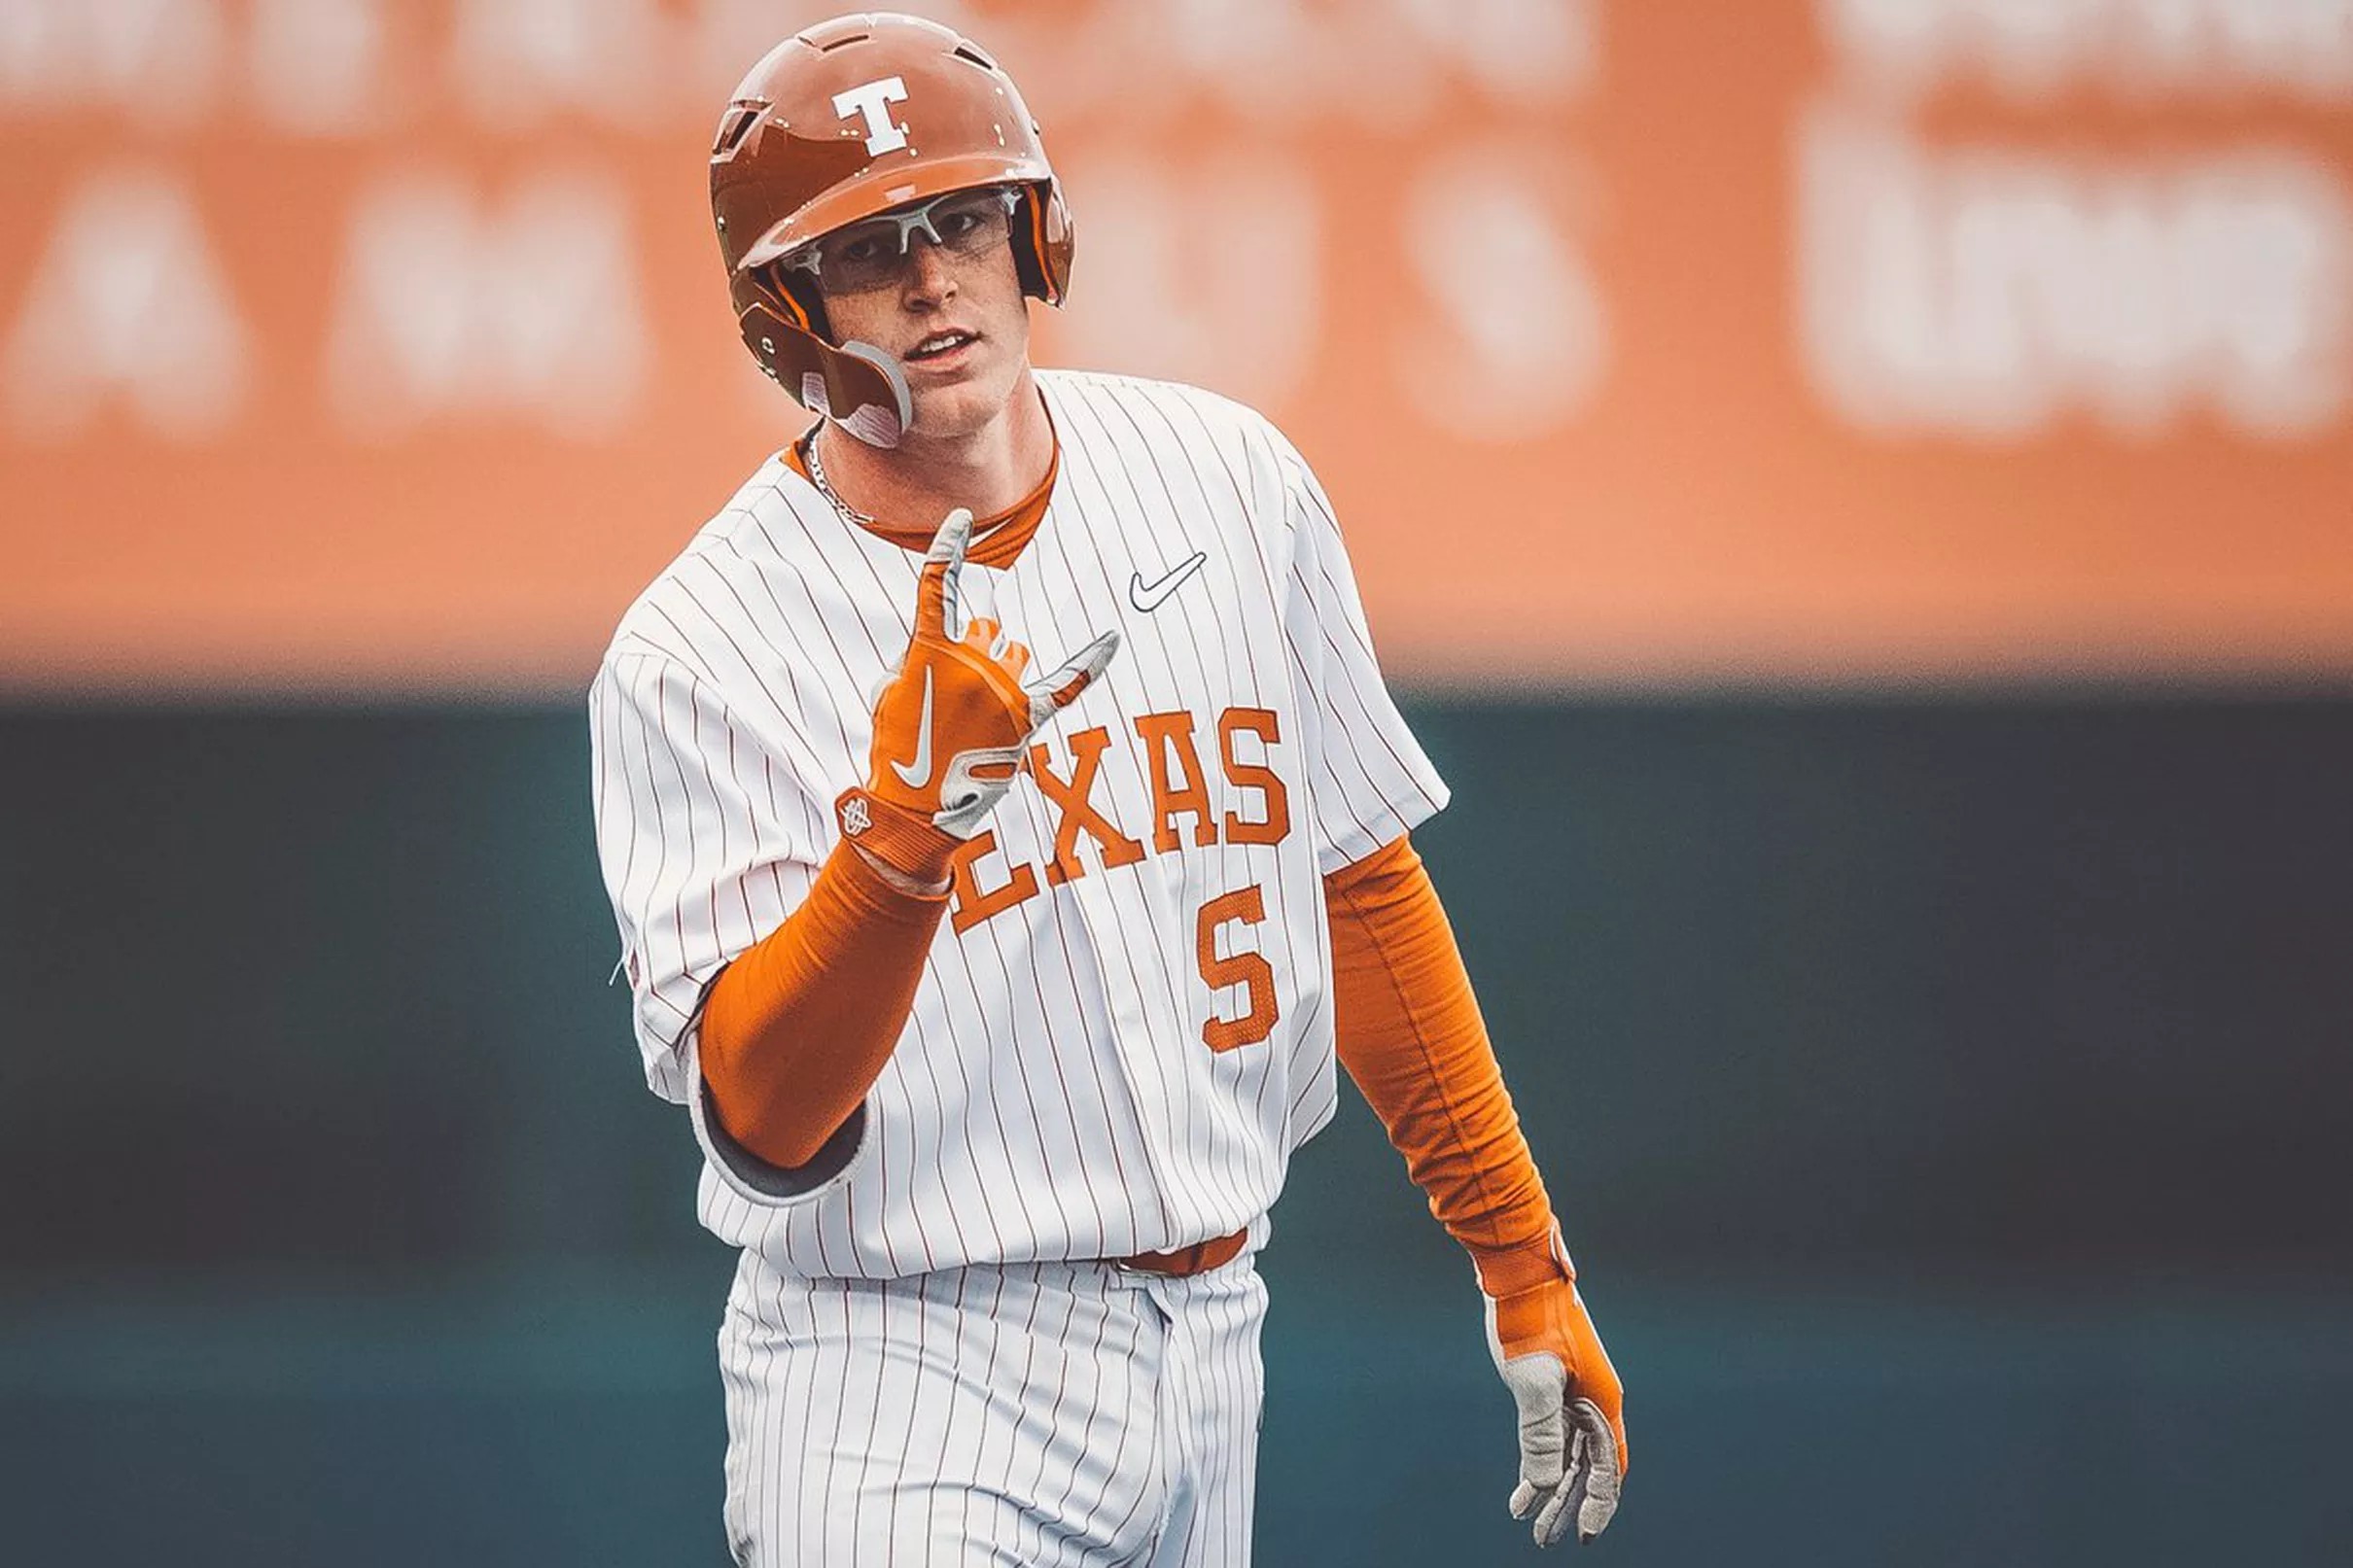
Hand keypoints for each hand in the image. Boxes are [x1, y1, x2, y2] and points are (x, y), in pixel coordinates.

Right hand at [839, 508, 1118, 884]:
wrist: (917, 809)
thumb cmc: (896, 751)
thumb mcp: (889, 693)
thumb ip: (917, 660)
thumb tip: (950, 651)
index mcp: (930, 651)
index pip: (941, 585)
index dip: (949, 549)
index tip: (960, 520)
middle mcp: (972, 664)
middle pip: (986, 633)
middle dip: (970, 658)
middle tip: (951, 707)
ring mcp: (1002, 691)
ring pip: (1015, 654)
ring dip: (1000, 673)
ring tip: (978, 718)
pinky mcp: (1027, 719)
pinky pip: (1066, 684)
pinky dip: (1090, 662)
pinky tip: (1113, 639)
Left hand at [1485, 1268, 1626, 1546]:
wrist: (1519, 1273)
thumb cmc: (1529, 1321)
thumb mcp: (1534, 1381)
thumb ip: (1541, 1435)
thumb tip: (1546, 1485)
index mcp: (1601, 1401)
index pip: (1608, 1467)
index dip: (1600, 1503)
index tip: (1584, 1536)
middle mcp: (1594, 1401)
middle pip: (1587, 1467)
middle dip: (1569, 1505)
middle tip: (1547, 1539)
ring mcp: (1574, 1394)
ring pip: (1568, 1455)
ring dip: (1551, 1488)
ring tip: (1531, 1523)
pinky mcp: (1553, 1385)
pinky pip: (1551, 1436)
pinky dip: (1537, 1462)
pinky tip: (1520, 1489)